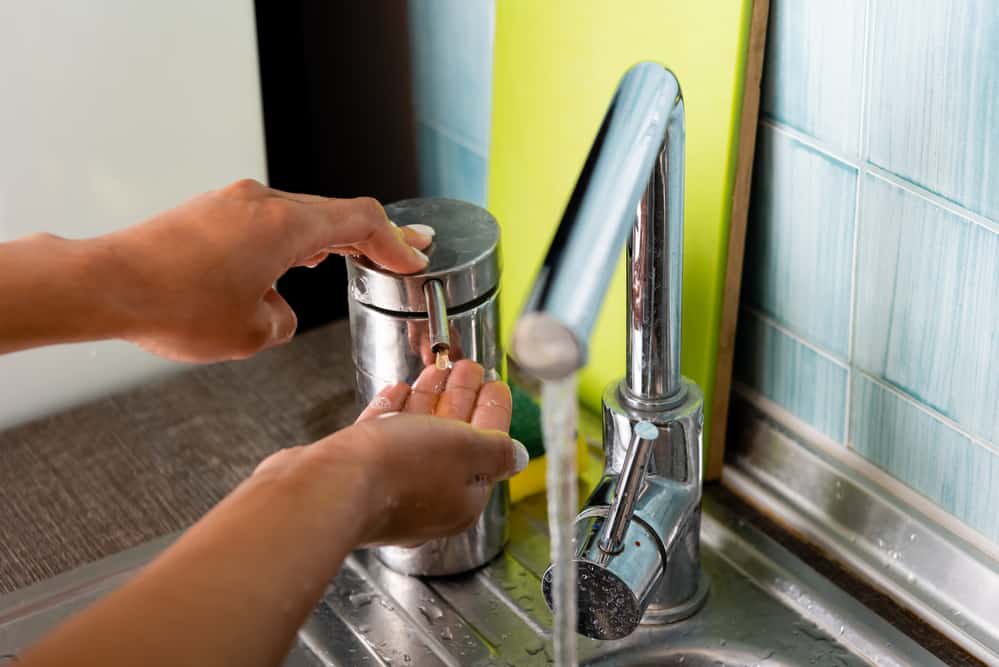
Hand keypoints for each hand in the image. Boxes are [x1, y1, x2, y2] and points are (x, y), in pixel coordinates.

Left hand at [105, 179, 432, 361]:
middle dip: (369, 238)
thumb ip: (283, 319)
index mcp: (286, 225)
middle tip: (399, 253)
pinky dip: (290, 240)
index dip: (395, 241)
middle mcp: (262, 202)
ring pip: (298, 216)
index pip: (360, 221)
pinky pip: (264, 221)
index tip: (414, 259)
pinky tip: (289, 263)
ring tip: (350, 260)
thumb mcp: (252, 332)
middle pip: (332, 212)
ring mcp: (232, 203)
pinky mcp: (207, 212)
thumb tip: (277, 309)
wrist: (105, 286)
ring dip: (327, 240)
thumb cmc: (175, 306)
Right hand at [255, 360, 526, 546]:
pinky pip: (381, 440)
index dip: (494, 410)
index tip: (495, 382)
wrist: (327, 487)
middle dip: (461, 399)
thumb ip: (496, 449)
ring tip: (435, 369)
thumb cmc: (399, 470)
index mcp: (463, 499)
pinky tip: (396, 393)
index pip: (489, 447)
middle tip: (467, 367)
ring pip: (416, 436)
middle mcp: (428, 498)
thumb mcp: (466, 449)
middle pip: (453, 439)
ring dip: (429, 401)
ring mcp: (389, 488)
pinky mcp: (355, 476)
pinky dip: (393, 414)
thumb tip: (520, 457)